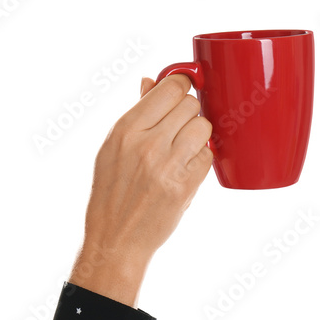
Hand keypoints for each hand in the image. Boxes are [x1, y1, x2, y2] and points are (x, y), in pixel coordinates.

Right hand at [68, 75, 212, 306]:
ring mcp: (168, 165)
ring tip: (182, 148)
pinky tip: (185, 167)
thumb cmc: (111, 194)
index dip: (182, 84)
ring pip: (203, 127)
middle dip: (188, 112)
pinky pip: (207, 155)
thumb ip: (136, 113)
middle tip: (178, 127)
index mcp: (125, 130)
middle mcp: (147, 143)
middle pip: (190, 104)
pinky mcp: (185, 186)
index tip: (184, 89)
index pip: (170, 87)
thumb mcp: (112, 149)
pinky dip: (200, 158)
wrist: (116, 238)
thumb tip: (150, 81)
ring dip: (197, 134)